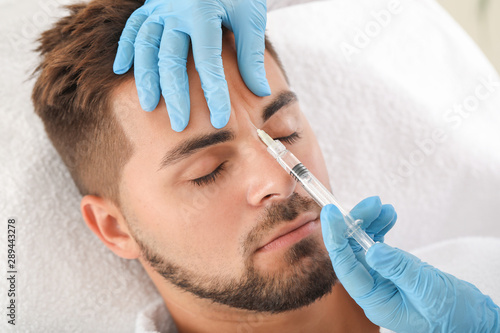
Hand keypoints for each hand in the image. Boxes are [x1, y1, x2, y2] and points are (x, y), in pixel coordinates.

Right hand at [113, 0, 269, 131]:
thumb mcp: (250, 16)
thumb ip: (251, 53)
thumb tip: (261, 92)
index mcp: (203, 11)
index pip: (208, 61)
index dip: (214, 92)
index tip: (219, 119)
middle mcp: (175, 10)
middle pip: (171, 58)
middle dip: (175, 94)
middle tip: (180, 124)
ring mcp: (158, 7)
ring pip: (146, 46)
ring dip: (146, 78)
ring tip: (150, 106)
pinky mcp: (149, 6)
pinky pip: (132, 27)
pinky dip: (125, 48)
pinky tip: (121, 70)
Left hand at [320, 197, 499, 332]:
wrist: (473, 320)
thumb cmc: (452, 314)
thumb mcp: (426, 290)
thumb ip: (399, 269)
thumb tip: (373, 249)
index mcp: (374, 300)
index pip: (346, 266)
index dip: (336, 238)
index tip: (331, 214)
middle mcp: (372, 289)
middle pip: (352, 251)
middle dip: (356, 224)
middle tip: (371, 203)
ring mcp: (380, 278)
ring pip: (363, 244)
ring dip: (369, 223)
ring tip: (382, 206)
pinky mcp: (391, 269)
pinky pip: (378, 245)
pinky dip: (381, 228)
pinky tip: (389, 216)